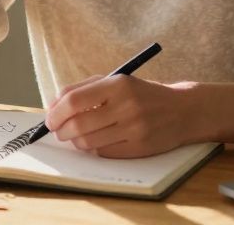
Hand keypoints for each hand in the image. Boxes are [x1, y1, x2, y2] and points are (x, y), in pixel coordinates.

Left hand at [45, 75, 201, 158]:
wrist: (183, 110)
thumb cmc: (142, 94)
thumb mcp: (117, 81)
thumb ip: (83, 89)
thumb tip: (53, 105)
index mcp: (118, 84)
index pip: (74, 100)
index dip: (56, 112)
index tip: (50, 118)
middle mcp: (126, 106)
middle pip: (78, 125)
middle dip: (61, 130)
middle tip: (59, 130)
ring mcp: (134, 129)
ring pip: (88, 142)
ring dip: (76, 141)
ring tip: (77, 135)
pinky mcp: (139, 148)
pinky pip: (103, 153)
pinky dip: (95, 148)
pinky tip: (99, 139)